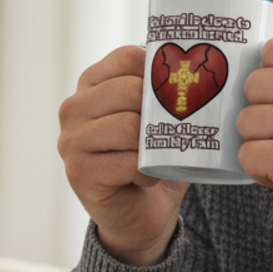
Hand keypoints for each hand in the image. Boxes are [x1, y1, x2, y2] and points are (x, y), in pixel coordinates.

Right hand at [57, 45, 188, 265]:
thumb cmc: (152, 158)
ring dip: (154, 147)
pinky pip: (128, 163)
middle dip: (161, 111)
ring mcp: (71, 140)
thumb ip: (166, 88)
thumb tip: (201, 61)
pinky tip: (147, 180)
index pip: (128, 58)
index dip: (160, 72)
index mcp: (91, 83)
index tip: (179, 92)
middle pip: (129, 90)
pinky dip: (148, 174)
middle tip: (172, 131)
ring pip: (128, 127)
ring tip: (156, 159)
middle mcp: (74, 107)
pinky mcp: (79, 172)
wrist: (139, 214)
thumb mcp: (158, 116)